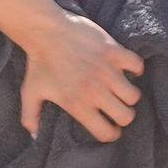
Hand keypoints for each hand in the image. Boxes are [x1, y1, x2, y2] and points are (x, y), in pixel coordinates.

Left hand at [20, 11, 142, 143]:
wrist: (45, 31)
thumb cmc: (38, 63)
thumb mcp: (30, 92)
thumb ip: (30, 117)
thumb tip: (35, 137)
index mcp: (78, 105)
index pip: (106, 133)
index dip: (110, 133)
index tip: (109, 126)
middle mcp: (95, 91)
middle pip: (126, 116)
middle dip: (122, 115)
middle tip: (115, 106)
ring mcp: (107, 71)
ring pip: (134, 95)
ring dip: (128, 94)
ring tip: (119, 88)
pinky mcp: (114, 52)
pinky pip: (138, 66)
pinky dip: (135, 68)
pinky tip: (124, 67)